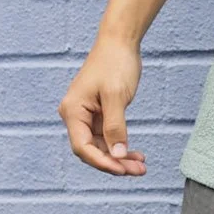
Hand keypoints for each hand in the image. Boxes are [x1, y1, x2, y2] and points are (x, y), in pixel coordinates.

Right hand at [58, 36, 146, 175]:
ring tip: (141, 166)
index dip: (102, 162)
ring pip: (101, 146)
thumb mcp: (116, 97)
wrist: (119, 41)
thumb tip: (117, 155)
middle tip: (139, 171)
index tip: (123, 170)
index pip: (82, 147)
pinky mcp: (98, 114)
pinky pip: (107, 137)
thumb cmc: (115, 63)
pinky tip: (136, 154)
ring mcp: (86, 115)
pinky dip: (121, 146)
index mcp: (72, 111)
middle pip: (91, 150)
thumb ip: (116, 127)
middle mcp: (75, 115)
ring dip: (120, 157)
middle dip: (114, 163)